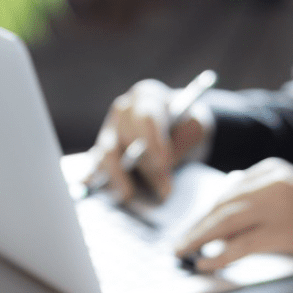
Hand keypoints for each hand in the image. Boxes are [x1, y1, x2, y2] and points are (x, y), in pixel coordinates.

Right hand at [86, 79, 205, 201]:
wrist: (180, 128)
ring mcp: (110, 131)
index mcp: (147, 96)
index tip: (163, 164)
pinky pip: (97, 167)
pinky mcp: (103, 152)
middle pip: (126, 138)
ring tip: (130, 195)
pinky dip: (100, 181)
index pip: (146, 117)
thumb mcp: (195, 129)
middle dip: (145, 166)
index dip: (153, 141)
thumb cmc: (187, 125)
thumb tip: (162, 182)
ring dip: (118, 177)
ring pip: (106, 153)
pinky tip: (105, 194)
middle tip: (164, 190)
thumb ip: (179, 148)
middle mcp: (123, 110)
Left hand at [175, 158, 292, 270]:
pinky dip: (219, 255)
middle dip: (197, 226)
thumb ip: (260, 191)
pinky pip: (241, 244)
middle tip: (179, 243)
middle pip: (223, 205)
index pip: (228, 191)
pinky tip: (205, 263)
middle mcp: (270, 182)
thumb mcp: (290, 189)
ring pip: (225, 222)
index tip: (191, 227)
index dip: (206, 213)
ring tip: (183, 252)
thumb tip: (226, 196)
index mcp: (271, 169)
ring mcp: (275, 206)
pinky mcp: (280, 230)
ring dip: (199, 239)